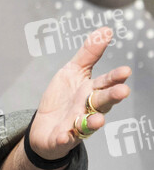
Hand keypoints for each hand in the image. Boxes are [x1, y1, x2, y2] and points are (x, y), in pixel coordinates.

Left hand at [29, 27, 131, 159]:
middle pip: (102, 103)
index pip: (106, 83)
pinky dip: (66, 137)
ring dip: (94, 122)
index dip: (115, 78)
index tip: (125, 71)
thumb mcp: (73, 72)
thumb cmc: (63, 98)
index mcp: (91, 91)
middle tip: (122, 91)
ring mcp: (76, 125)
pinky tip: (65, 135)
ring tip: (97, 120)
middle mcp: (88, 109)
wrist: (44, 127)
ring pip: (88, 124)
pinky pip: (65, 139)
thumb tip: (106, 30)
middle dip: (112, 97)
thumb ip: (89, 54)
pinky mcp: (62, 138)